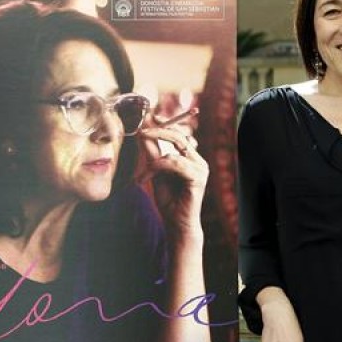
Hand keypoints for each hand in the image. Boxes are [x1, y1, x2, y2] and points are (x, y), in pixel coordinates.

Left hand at [137, 120, 208, 235]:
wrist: (176, 223)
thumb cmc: (168, 200)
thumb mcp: (157, 172)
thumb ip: (153, 154)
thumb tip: (142, 133)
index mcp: (191, 158)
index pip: (179, 134)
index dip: (165, 125)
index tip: (150, 118)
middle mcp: (198, 161)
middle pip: (179, 136)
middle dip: (159, 131)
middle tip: (141, 131)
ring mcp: (201, 168)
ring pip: (174, 152)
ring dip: (153, 161)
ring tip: (143, 175)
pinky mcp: (198, 177)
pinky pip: (175, 163)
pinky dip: (158, 167)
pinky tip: (147, 178)